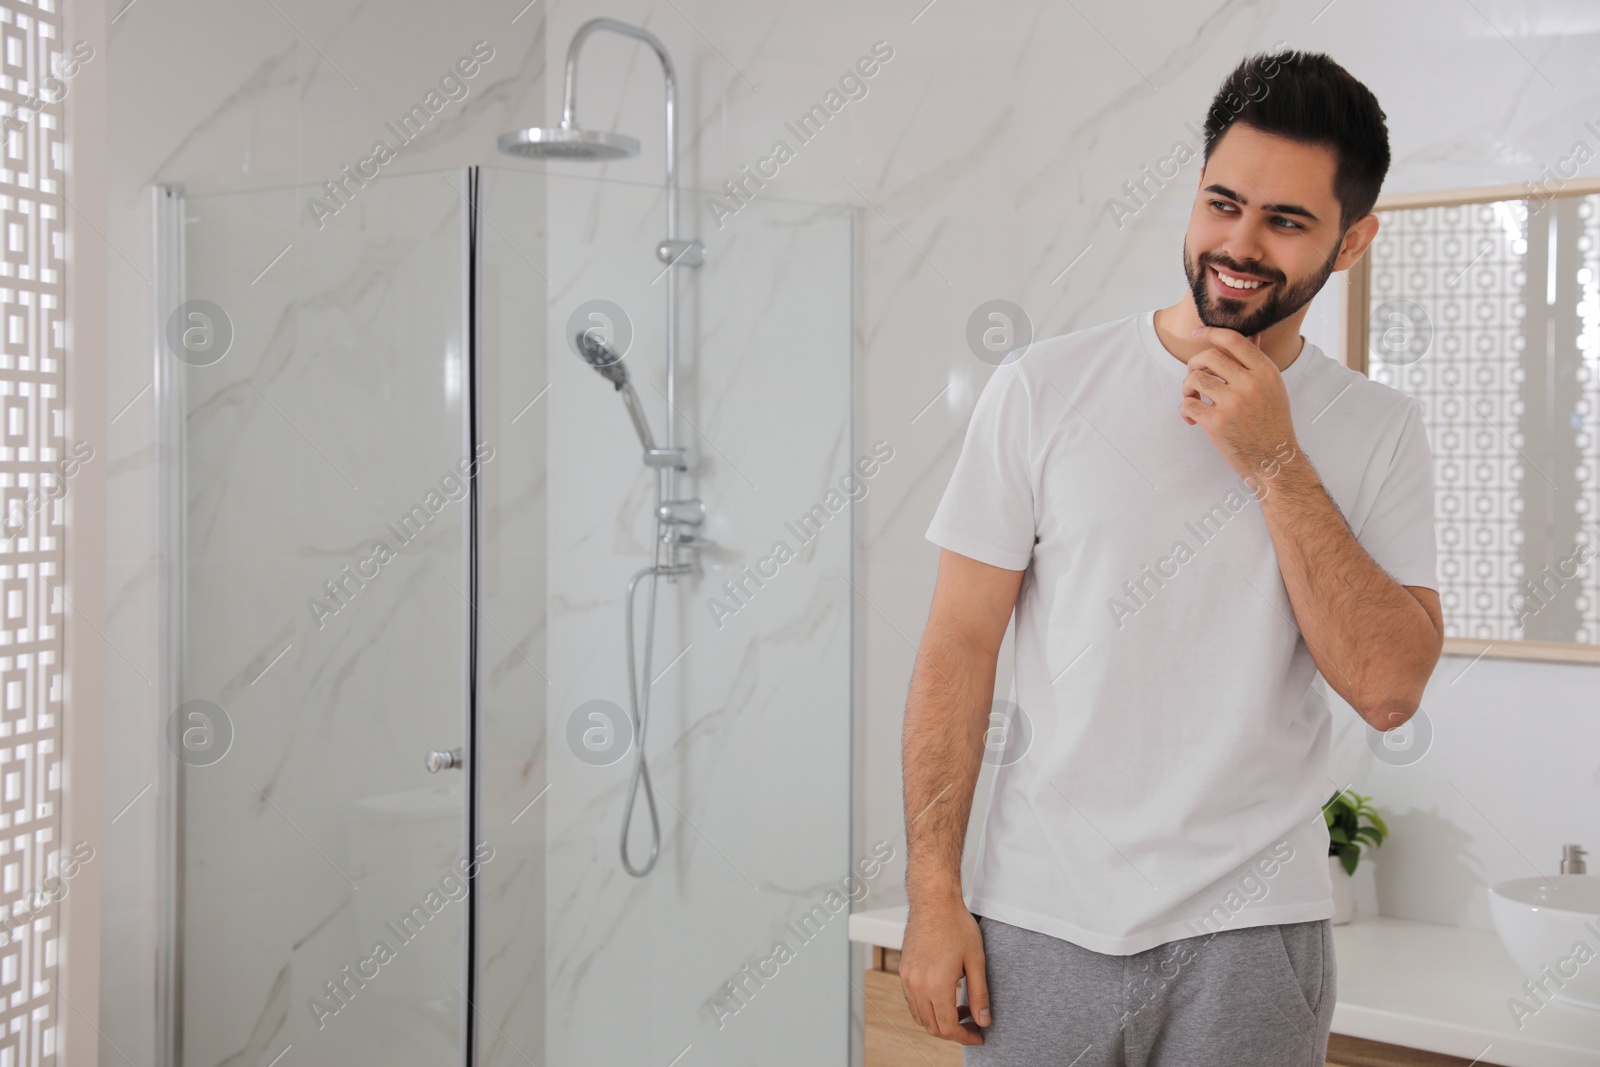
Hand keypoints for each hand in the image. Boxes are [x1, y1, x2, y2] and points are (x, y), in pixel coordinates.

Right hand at [898, 897, 989, 1044]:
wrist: (933, 901)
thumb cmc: (957, 926)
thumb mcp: (976, 961)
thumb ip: (980, 994)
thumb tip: (984, 1021)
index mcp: (937, 985)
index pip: (948, 1028)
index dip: (965, 1037)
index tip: (979, 1036)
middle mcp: (917, 985)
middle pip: (932, 1027)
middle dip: (954, 1032)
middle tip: (973, 1024)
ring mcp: (907, 978)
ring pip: (920, 1017)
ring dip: (939, 1021)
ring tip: (960, 1009)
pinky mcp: (903, 971)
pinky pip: (912, 1002)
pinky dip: (927, 1008)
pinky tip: (944, 997)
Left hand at [1180, 326, 1298, 482]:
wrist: (1275, 460)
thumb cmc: (1272, 423)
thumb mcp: (1273, 388)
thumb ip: (1258, 362)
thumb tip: (1253, 335)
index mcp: (1265, 371)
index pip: (1233, 340)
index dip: (1211, 332)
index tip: (1197, 333)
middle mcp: (1250, 384)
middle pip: (1208, 357)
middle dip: (1194, 364)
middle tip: (1194, 378)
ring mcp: (1233, 403)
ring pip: (1194, 379)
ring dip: (1187, 388)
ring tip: (1193, 398)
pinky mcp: (1217, 423)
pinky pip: (1188, 404)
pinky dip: (1184, 410)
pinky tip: (1191, 418)